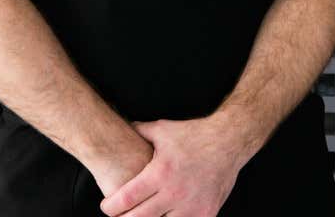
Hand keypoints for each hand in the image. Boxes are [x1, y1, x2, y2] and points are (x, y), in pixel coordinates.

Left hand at [98, 116, 249, 216]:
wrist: (228, 142)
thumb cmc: (193, 135)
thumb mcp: (161, 130)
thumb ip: (138, 131)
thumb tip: (121, 127)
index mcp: (160, 173)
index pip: (126, 198)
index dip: (111, 207)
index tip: (106, 207)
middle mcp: (174, 193)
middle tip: (119, 215)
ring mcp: (191, 207)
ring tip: (141, 216)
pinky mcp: (206, 214)